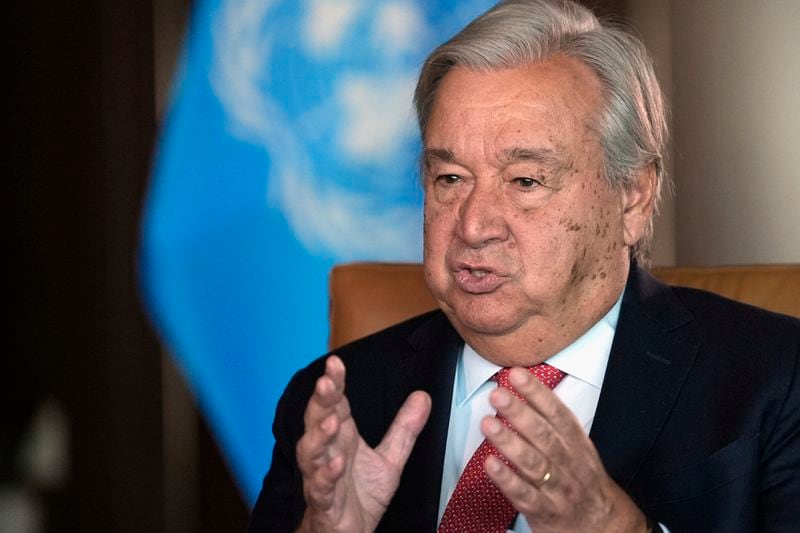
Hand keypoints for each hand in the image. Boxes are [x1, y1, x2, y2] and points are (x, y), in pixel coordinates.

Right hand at [296, 355, 430, 532]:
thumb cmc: (360, 496)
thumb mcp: (390, 460)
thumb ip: (404, 429)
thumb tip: (423, 397)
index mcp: (342, 438)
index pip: (336, 404)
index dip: (335, 383)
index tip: (336, 362)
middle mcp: (327, 453)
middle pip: (318, 421)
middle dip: (321, 401)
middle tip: (326, 382)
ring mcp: (321, 477)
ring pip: (311, 453)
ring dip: (318, 436)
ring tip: (331, 420)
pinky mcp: (324, 503)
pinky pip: (320, 488)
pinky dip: (325, 476)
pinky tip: (335, 464)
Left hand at [482, 367, 647, 532]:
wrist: (601, 526)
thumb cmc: (581, 481)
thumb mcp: (577, 449)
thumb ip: (552, 424)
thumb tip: (522, 391)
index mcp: (577, 444)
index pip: (558, 414)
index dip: (538, 393)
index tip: (517, 375)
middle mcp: (569, 463)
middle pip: (544, 436)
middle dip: (520, 413)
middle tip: (498, 394)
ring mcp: (557, 489)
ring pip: (533, 464)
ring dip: (509, 442)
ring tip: (488, 423)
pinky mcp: (544, 512)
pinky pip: (524, 495)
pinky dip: (507, 479)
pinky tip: (490, 464)